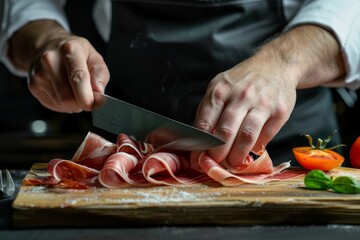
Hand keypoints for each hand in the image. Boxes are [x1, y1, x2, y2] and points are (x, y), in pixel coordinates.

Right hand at [27, 36, 109, 112]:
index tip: (92, 105)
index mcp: (70, 50)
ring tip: (75, 92)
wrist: (49, 47)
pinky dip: (63, 105)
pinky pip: (53, 105)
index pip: (78, 78)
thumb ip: (100, 75)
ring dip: (73, 104)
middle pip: (67, 97)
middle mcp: (51, 60)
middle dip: (80, 103)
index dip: (86, 96)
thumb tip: (98, 92)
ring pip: (61, 103)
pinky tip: (64, 92)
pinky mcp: (33, 85)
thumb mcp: (95, 58)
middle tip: (86, 97)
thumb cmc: (76, 54)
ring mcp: (39, 73)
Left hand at [192, 24, 344, 167]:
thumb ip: (209, 112)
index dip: (201, 146)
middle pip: (225, 132)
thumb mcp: (219, 88)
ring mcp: (262, 103)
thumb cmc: (242, 81)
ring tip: (232, 164)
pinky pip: (266, 135)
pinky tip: (251, 150)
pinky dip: (257, 147)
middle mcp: (240, 96)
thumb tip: (199, 142)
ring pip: (246, 136)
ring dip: (237, 155)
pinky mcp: (280, 111)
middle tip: (215, 165)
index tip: (199, 159)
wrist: (275, 65)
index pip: (205, 124)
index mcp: (220, 91)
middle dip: (218, 155)